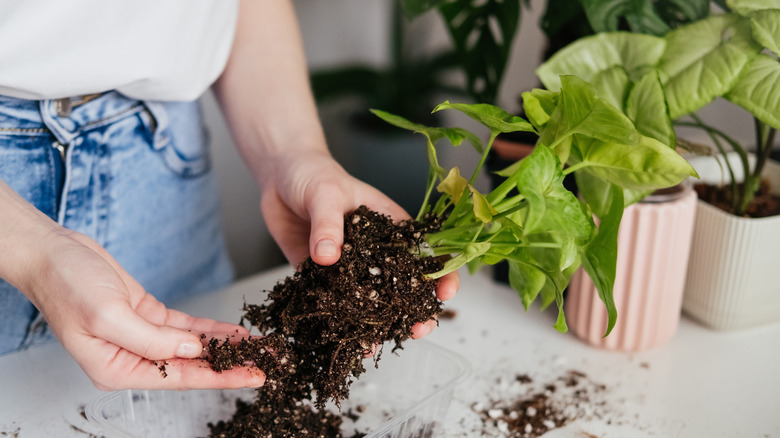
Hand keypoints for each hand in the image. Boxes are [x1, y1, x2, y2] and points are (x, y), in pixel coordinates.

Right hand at [23, 230, 264, 390]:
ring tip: (256, 347)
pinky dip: (209, 328)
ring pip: (192, 347)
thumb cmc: (66, 285)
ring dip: (225, 346)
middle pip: (192, 366)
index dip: (221, 378)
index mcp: (117, 369)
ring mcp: (141, 337)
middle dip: (230, 365)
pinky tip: (233, 331)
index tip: (252, 377)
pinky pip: (186, 327)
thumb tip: (193, 352)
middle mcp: (131, 357)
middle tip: (265, 362)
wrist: (53, 253)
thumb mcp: (108, 316)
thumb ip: (152, 340)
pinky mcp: (147, 316)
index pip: (181, 379)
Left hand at [260, 151, 458, 338]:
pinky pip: (333, 304)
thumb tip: (328, 257)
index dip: (442, 274)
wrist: (279, 176)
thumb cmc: (313, 174)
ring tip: (374, 345)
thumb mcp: (326, 193)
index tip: (445, 293)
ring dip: (375, 325)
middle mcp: (375, 252)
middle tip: (416, 330)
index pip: (425, 253)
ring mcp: (350, 268)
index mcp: (391, 227)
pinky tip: (340, 340)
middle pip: (403, 286)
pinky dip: (338, 324)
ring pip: (370, 302)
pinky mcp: (321, 278)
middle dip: (414, 311)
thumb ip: (329, 224)